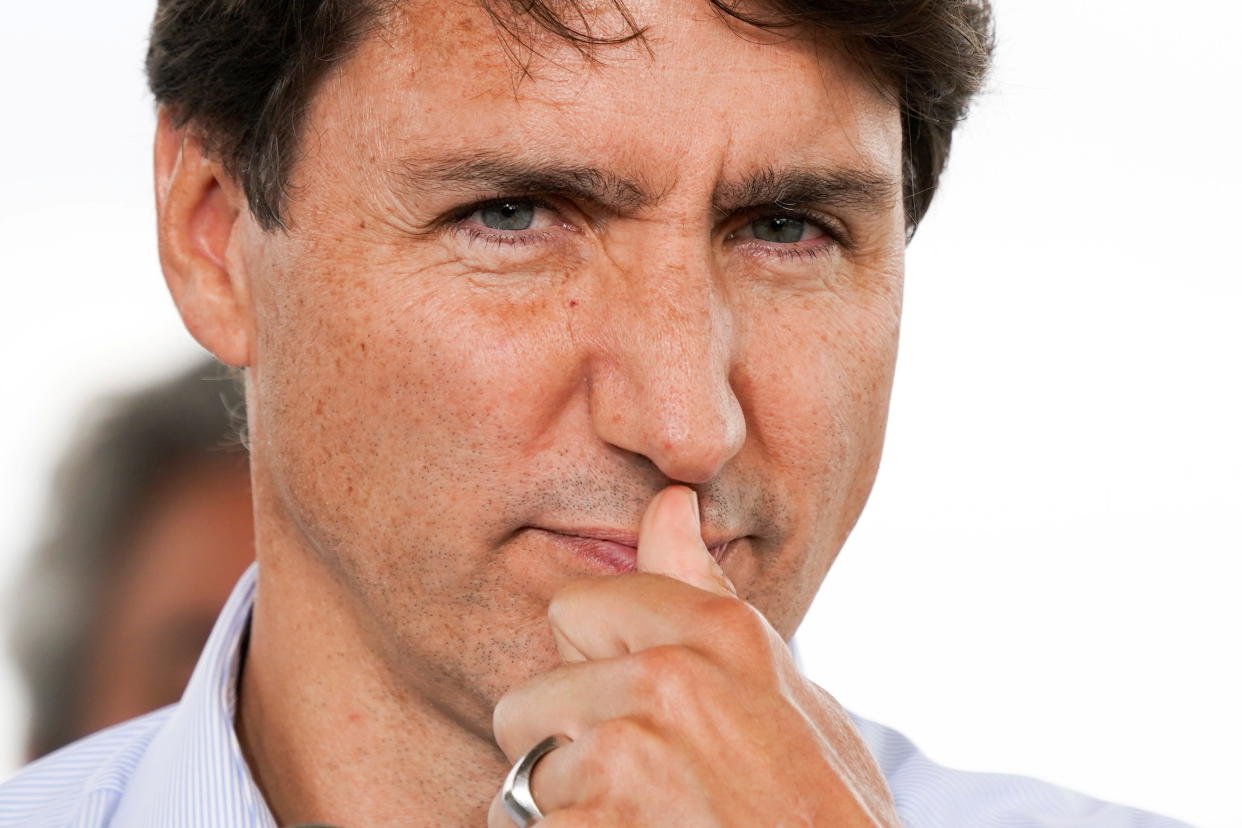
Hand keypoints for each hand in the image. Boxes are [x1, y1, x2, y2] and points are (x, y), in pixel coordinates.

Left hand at [489, 486, 898, 826]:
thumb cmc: (823, 815)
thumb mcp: (792, 697)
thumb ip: (708, 597)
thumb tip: (670, 503)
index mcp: (718, 634)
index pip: (574, 608)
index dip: (594, 666)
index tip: (639, 714)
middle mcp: (665, 682)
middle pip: (531, 699)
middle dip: (568, 750)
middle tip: (645, 793)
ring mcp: (624, 762)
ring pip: (523, 781)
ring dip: (568, 817)